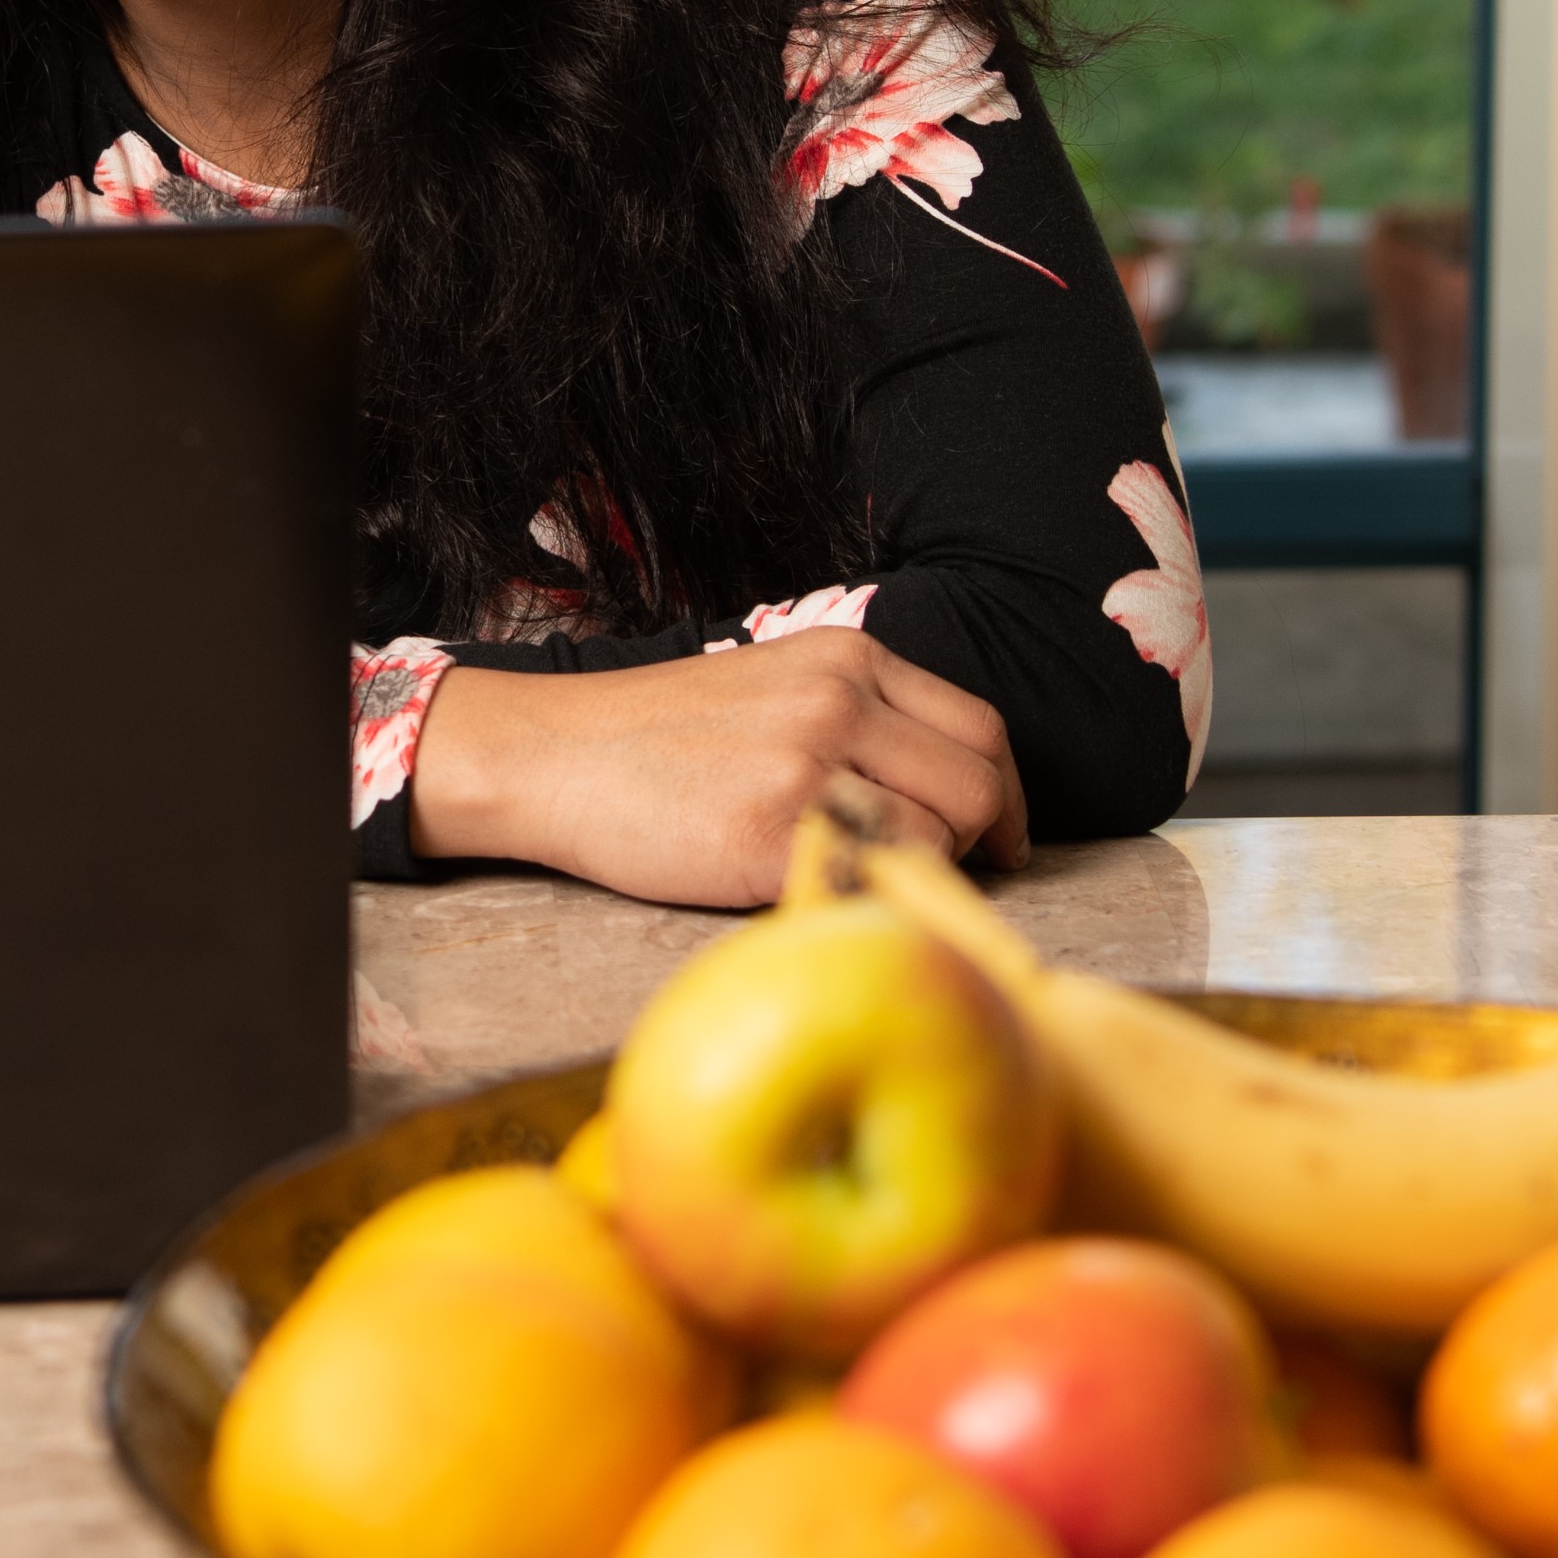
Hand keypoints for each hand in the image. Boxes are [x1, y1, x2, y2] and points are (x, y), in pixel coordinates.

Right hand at [403, 629, 1030, 907]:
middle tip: (938, 873)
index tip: (996, 837)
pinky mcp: (775, 831)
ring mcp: (809, 764)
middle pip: (977, 784)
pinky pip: (875, 878)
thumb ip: (857, 718)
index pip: (978, 728)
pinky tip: (823, 891)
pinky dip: (870, 898)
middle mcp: (838, 700)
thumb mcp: (773, 688)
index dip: (1000, 795)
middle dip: (975, 840)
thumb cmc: (660, 738)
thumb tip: (942, 792)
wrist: (556, 754)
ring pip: (940, 837)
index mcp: (845, 659)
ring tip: (860, 879)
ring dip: (915, 873)